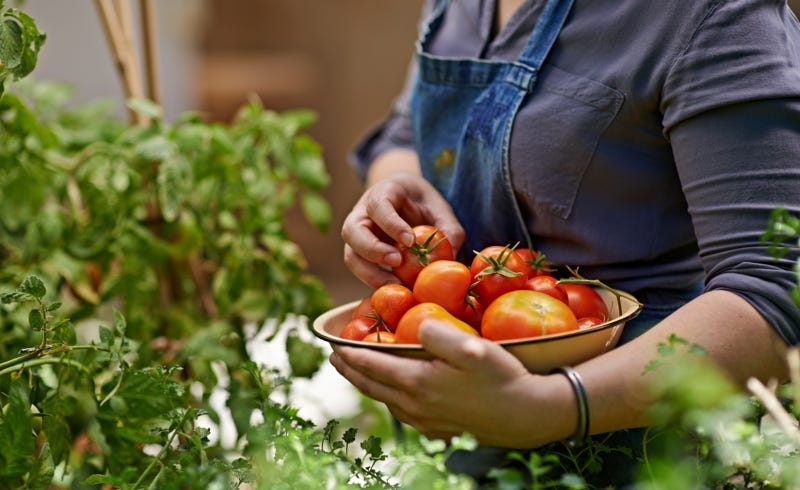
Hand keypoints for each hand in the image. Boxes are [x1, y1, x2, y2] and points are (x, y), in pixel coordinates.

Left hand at [329, 320, 568, 447]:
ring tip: (360, 373)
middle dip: (350, 371)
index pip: (372, 366)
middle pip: (372, 386)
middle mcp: (415, 406)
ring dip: (368, 385)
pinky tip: (394, 393)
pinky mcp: (438, 430)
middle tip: (335, 359)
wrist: (526, 415)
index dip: (350, 355)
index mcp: (417, 383)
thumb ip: (439, 332)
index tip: (333, 345)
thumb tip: (414, 324)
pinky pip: (402, 413)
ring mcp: (426, 421)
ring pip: (386, 401)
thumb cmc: (501, 377)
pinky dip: (389, 399)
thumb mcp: (472, 347)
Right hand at [342, 172, 463, 287]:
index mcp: (382, 193)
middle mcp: (362, 213)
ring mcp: (357, 236)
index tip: (410, 241)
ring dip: (369, 273)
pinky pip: (360, 270)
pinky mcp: (360, 255)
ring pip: (351, 255)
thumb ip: (449, 229)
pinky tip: (394, 288)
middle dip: (372, 249)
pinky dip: (374, 281)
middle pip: (351, 231)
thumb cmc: (423, 204)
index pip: (378, 205)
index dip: (391, 224)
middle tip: (397, 262)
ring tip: (395, 284)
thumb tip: (451, 256)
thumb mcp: (439, 209)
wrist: (407, 202)